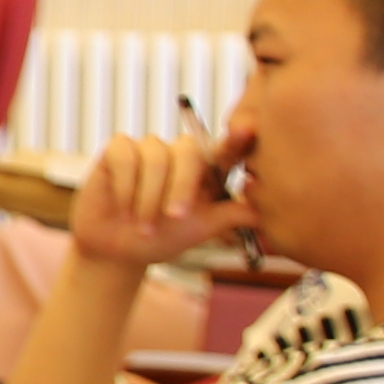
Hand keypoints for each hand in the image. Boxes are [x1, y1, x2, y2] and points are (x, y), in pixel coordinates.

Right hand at [68, 124, 255, 274]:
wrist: (118, 250)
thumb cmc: (161, 238)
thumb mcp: (199, 229)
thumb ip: (229, 216)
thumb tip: (266, 212)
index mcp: (205, 170)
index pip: (224, 150)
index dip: (235, 140)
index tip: (246, 133)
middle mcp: (179, 154)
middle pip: (189, 152)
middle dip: (181, 187)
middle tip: (174, 218)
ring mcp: (149, 149)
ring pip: (156, 160)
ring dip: (149, 199)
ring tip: (143, 226)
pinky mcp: (118, 150)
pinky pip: (126, 159)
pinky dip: (126, 189)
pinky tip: (124, 208)